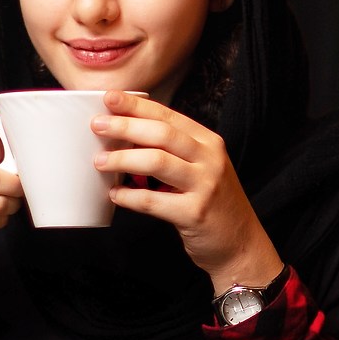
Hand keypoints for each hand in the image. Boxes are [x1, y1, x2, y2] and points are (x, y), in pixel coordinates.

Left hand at [91, 91, 282, 294]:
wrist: (241, 243)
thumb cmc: (214, 203)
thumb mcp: (202, 168)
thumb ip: (174, 152)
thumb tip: (127, 137)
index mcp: (209, 142)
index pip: (168, 116)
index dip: (137, 105)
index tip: (110, 97)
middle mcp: (210, 159)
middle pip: (162, 134)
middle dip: (125, 126)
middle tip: (97, 126)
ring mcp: (205, 186)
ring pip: (156, 162)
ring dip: (123, 159)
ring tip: (100, 162)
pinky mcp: (195, 213)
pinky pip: (153, 201)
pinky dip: (129, 197)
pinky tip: (115, 194)